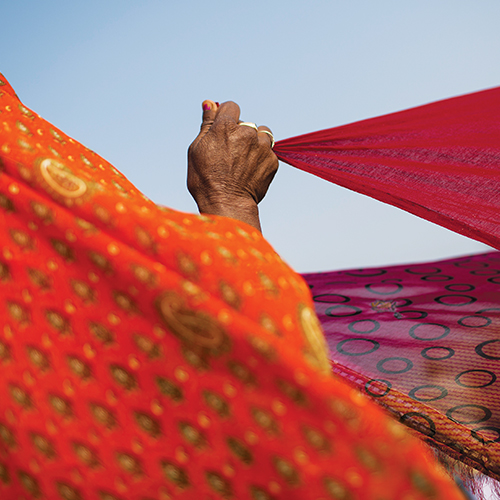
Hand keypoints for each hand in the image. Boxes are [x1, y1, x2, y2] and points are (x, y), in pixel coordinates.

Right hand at [187, 100, 277, 231]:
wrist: (227, 205)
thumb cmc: (205, 180)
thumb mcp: (197, 149)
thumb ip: (206, 125)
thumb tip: (210, 103)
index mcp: (225, 127)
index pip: (231, 107)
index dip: (226, 118)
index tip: (223, 131)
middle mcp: (247, 132)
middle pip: (246, 124)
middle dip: (240, 134)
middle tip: (230, 155)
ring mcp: (262, 147)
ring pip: (262, 135)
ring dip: (255, 143)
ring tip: (244, 161)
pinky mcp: (272, 161)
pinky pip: (269, 153)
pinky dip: (261, 160)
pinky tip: (250, 172)